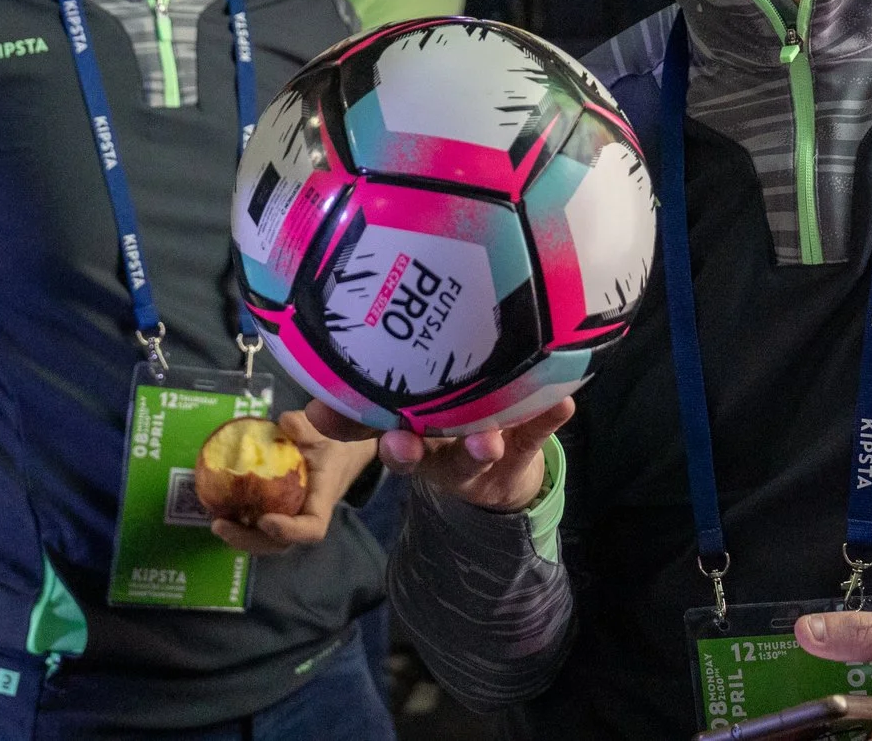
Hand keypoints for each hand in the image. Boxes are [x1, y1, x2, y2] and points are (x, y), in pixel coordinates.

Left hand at [209, 409, 378, 555]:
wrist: (343, 452)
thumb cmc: (334, 444)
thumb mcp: (325, 432)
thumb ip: (307, 427)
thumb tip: (284, 422)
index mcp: (322, 499)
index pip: (312, 528)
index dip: (289, 531)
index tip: (264, 519)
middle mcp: (305, 515)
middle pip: (281, 543)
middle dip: (250, 540)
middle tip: (221, 525)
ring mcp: (292, 517)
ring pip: (268, 540)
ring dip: (241, 537)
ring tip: (217, 523)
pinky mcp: (279, 511)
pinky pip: (260, 526)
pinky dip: (241, 523)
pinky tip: (219, 511)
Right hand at [304, 397, 573, 512]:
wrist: (501, 469)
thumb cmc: (442, 426)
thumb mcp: (401, 423)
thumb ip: (359, 414)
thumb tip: (309, 410)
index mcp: (412, 439)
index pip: (384, 441)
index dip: (366, 437)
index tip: (349, 429)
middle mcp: (445, 450)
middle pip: (427, 453)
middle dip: (413, 451)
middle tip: (402, 444)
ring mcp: (485, 450)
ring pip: (479, 450)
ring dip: (480, 444)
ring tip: (487, 436)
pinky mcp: (523, 448)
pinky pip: (536, 433)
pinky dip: (548, 418)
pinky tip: (562, 401)